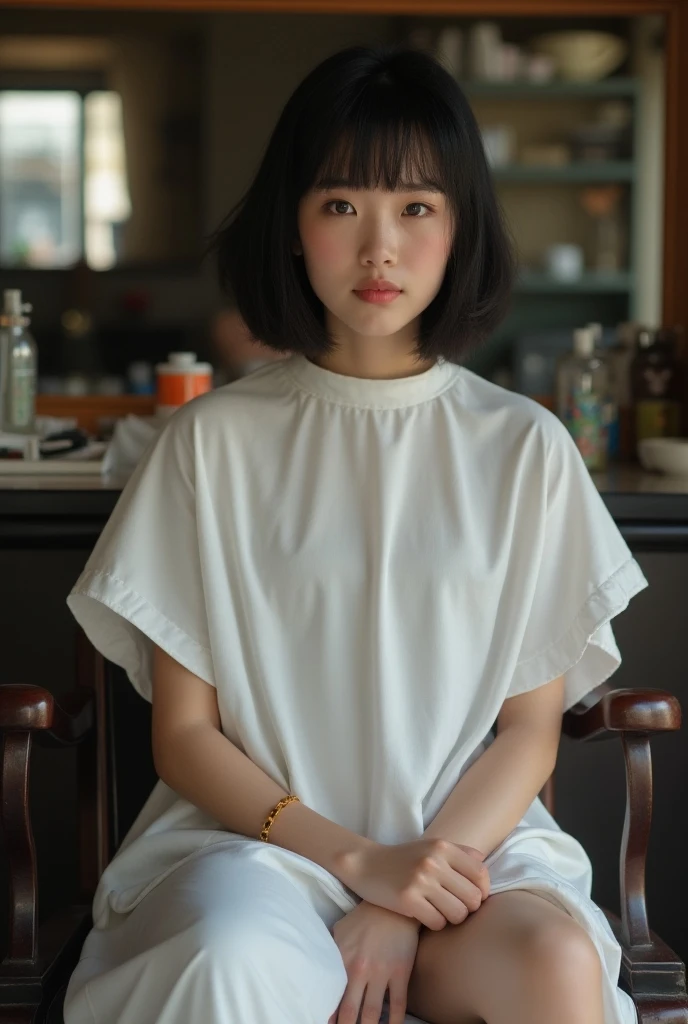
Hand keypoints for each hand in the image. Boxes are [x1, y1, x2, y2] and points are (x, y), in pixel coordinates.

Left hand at [327, 900, 420, 1023]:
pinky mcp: (401, 973)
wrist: (394, 905)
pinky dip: (394, 1022)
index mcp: (342, 959)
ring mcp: (382, 972)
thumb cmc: (364, 918)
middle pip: (350, 1012)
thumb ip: (329, 950)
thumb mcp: (340, 930)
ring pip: (373, 1014)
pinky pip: (398, 1005)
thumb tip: (317, 966)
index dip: (329, 1017)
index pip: (332, 996)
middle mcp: (360, 969)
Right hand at [338, 838, 489, 930]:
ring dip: (451, 918)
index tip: (472, 897)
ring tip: (440, 911)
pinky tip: (425, 915)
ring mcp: (420, 880)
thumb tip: (485, 866)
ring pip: (458, 914)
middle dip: (467, 908)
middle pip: (473, 898)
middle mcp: (434, 861)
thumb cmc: (404, 859)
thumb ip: (460, 853)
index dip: (482, 891)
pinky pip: (438, 923)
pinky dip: (435, 924)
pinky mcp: (407, 899)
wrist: (366, 864)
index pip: (481, 874)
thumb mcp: (431, 847)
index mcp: (443, 846)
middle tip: (454, 907)